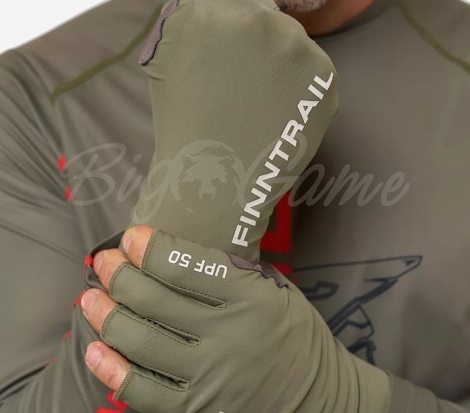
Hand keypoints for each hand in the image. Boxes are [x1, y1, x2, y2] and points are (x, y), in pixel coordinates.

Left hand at [82, 225, 390, 412]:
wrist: (321, 402)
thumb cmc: (297, 336)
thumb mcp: (277, 291)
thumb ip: (231, 272)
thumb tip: (174, 254)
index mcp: (251, 298)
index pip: (187, 265)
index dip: (150, 247)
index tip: (131, 236)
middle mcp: (227, 336)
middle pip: (155, 300)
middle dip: (120, 274)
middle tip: (103, 260)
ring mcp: (209, 378)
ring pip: (141, 342)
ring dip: (107, 315)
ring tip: (89, 296)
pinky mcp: (197, 411)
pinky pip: (142, 392)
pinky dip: (112, 369)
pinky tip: (94, 348)